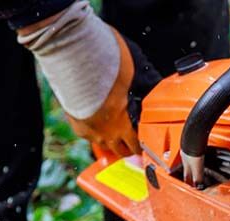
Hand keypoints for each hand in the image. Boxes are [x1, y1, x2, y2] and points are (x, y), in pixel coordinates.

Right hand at [17, 2, 159, 156]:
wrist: (73, 59)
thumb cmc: (105, 65)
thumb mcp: (136, 73)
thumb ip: (145, 85)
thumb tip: (157, 86)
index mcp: (124, 125)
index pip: (138, 146)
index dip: (144, 145)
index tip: (147, 141)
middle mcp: (106, 133)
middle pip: (122, 151)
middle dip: (130, 146)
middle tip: (133, 140)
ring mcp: (89, 131)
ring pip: (105, 145)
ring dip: (112, 141)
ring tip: (117, 133)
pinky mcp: (75, 125)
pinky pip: (89, 136)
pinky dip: (95, 132)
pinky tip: (98, 123)